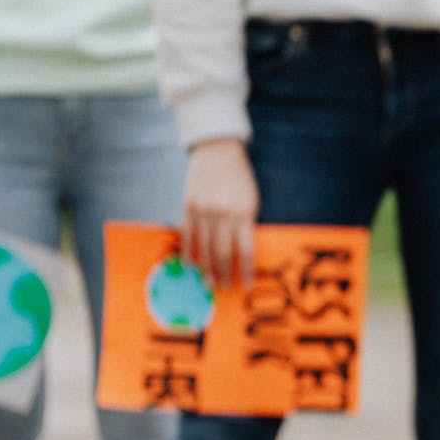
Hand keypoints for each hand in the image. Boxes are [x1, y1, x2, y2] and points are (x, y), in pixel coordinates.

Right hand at [182, 138, 258, 287]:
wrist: (218, 151)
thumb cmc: (240, 178)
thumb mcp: (252, 200)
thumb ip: (247, 224)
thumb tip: (243, 254)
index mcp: (243, 213)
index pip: (245, 250)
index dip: (246, 271)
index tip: (246, 284)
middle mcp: (222, 214)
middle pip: (222, 253)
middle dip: (224, 274)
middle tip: (223, 288)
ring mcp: (203, 210)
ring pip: (203, 248)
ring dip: (206, 268)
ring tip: (208, 282)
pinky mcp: (188, 206)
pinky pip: (187, 236)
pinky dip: (189, 252)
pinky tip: (191, 264)